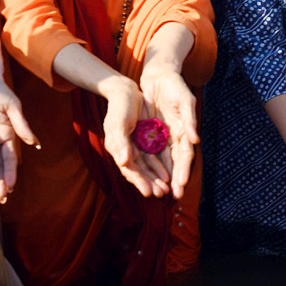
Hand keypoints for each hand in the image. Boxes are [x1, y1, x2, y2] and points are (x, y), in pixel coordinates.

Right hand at [100, 77, 170, 198]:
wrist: (124, 90)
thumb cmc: (119, 106)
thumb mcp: (118, 122)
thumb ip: (120, 143)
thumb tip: (123, 162)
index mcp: (117, 148)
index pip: (129, 169)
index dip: (139, 181)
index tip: (149, 192)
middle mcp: (126, 150)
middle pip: (139, 171)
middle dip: (150, 183)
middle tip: (161, 194)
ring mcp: (135, 145)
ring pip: (147, 166)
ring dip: (156, 177)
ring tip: (166, 189)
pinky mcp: (144, 140)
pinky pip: (153, 156)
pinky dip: (159, 166)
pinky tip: (167, 174)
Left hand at [139, 65, 197, 200]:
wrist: (159, 75)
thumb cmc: (174, 85)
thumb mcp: (184, 100)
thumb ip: (189, 120)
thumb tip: (196, 140)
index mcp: (185, 130)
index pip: (186, 155)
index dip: (184, 169)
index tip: (181, 184)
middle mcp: (175, 136)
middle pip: (176, 162)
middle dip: (176, 179)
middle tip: (174, 196)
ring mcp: (163, 136)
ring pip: (164, 160)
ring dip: (164, 177)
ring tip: (162, 192)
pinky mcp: (151, 133)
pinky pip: (151, 152)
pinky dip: (152, 165)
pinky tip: (149, 177)